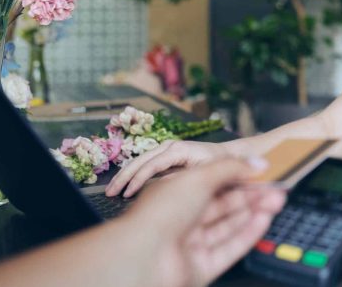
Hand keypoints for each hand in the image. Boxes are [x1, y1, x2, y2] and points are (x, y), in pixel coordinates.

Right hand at [106, 140, 228, 197]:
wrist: (231, 155)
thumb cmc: (221, 167)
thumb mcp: (204, 175)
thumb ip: (182, 179)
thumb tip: (160, 187)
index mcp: (178, 150)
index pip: (151, 165)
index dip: (137, 180)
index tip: (126, 195)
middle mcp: (169, 146)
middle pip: (140, 160)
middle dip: (124, 176)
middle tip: (110, 193)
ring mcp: (167, 149)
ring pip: (139, 161)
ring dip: (125, 175)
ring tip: (111, 190)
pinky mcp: (167, 155)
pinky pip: (146, 164)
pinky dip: (133, 174)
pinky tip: (124, 186)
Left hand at [123, 157, 285, 286]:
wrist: (145, 257)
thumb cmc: (160, 214)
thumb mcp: (199, 176)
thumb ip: (231, 168)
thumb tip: (256, 163)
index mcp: (175, 194)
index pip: (212, 183)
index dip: (237, 177)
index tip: (260, 173)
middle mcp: (183, 219)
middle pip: (223, 206)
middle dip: (250, 196)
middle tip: (275, 187)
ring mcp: (192, 244)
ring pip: (228, 227)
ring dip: (253, 212)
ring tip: (276, 200)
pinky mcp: (201, 267)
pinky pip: (230, 248)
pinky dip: (248, 234)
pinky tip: (263, 219)